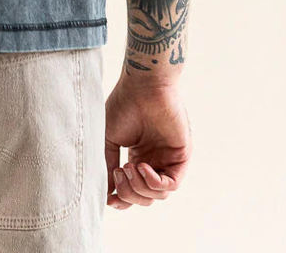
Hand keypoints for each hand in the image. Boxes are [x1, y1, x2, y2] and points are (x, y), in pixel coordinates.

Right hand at [104, 76, 191, 209]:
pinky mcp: (181, 157)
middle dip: (129, 193)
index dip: (122, 199)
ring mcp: (167, 159)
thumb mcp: (108, 139)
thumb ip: (107, 165)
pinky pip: (172, 184)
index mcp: (137, 157)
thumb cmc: (123, 106)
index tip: (109, 199)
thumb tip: (105, 194)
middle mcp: (153, 160)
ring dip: (140, 187)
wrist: (141, 87)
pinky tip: (142, 167)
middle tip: (118, 172)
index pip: (133, 190)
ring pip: (158, 195)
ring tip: (128, 167)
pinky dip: (155, 183)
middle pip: (145, 197)